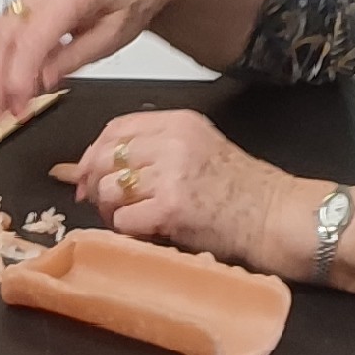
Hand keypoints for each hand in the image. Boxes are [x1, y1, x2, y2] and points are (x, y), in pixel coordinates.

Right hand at [0, 0, 185, 120]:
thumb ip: (72, 60)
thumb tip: (41, 82)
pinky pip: (4, 25)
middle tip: (1, 110)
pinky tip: (3, 78)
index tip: (16, 104)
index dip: (19, 77)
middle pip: (6, 34)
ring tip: (1, 100)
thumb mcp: (111, 38)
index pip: (32, 40)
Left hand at [55, 107, 298, 270]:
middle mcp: (172, 141)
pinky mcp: (170, 207)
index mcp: (178, 122)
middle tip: (104, 206)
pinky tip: (144, 232)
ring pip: (110, 189)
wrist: (270, 214)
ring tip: (131, 220)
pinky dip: (126, 231)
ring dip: (110, 212)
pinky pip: (123, 219)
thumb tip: (90, 165)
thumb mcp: (197, 149)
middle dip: (94, 186)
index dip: (92, 153)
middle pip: (106, 158)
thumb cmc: (235, 189)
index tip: (84, 176)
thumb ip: (152, 150)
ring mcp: (171, 173)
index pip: (116, 128)